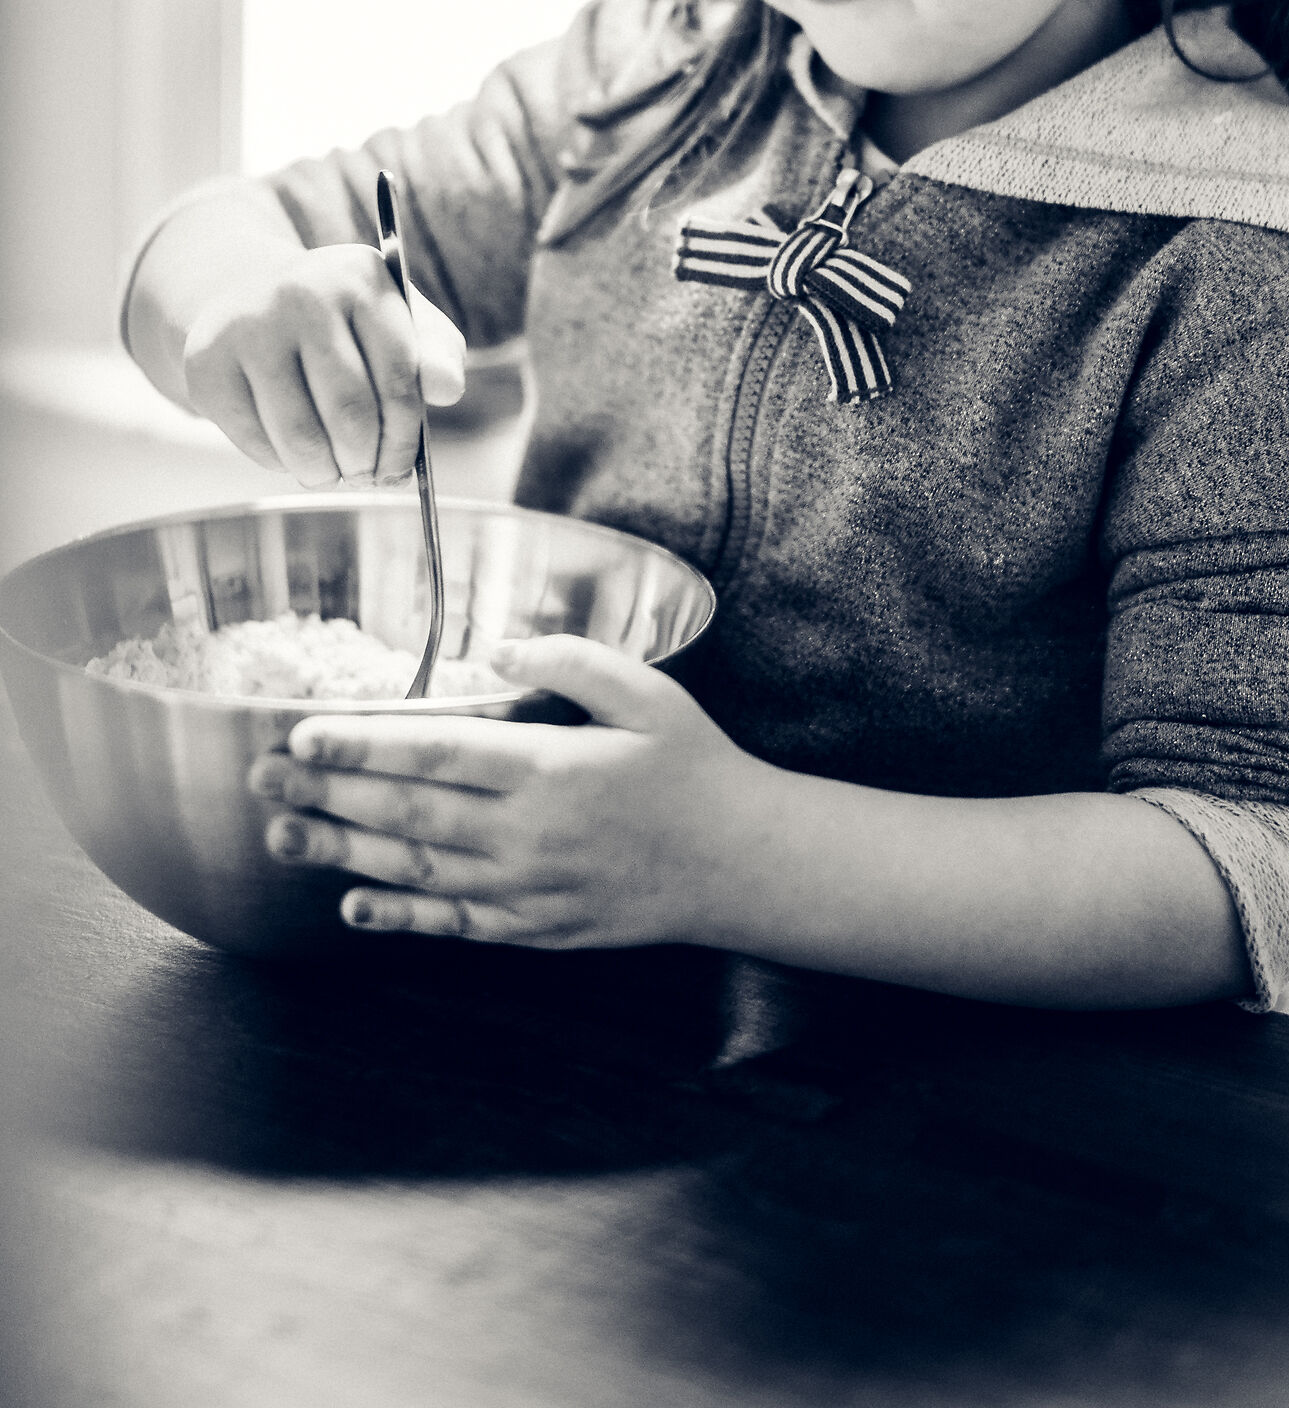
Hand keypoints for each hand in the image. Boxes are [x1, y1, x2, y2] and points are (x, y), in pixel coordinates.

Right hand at [183, 242, 465, 485]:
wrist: (245, 296)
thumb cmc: (338, 320)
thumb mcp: (395, 319)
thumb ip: (433, 352)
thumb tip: (447, 388)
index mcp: (360, 276)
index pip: (398, 377)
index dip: (405, 437)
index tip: (401, 465)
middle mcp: (301, 291)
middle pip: (350, 413)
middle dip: (366, 462)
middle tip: (366, 476)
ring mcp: (248, 326)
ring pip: (301, 437)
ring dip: (325, 473)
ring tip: (333, 472)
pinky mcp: (207, 364)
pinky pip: (256, 442)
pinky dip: (281, 464)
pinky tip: (291, 451)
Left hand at [246, 635, 757, 947]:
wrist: (740, 863)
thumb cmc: (694, 766)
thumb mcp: (646, 692)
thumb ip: (571, 660)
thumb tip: (499, 650)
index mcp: (549, 768)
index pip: (433, 754)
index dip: (360, 747)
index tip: (303, 736)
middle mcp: (526, 834)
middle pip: (406, 814)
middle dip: (325, 797)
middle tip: (260, 782)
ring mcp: (527, 889)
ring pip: (415, 871)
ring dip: (341, 854)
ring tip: (281, 837)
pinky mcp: (535, 927)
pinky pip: (452, 923)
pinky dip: (398, 916)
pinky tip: (353, 905)